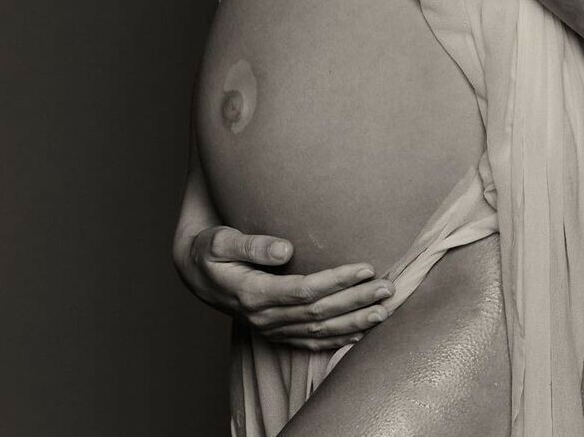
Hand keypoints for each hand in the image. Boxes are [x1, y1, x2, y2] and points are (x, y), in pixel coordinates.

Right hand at [175, 225, 394, 351]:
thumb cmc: (210, 250)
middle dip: (356, 301)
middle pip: (319, 313)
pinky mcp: (277, 332)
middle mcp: (265, 317)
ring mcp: (271, 328)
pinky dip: (339, 339)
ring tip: (385, 310)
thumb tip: (285, 248)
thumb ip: (252, 244)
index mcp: (253, 294)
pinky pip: (312, 342)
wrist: (196, 273)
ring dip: (354, 322)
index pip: (304, 291)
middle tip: (387, 288)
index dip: (336, 281)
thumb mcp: (221, 241)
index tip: (364, 268)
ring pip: (320, 332)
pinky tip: (362, 332)